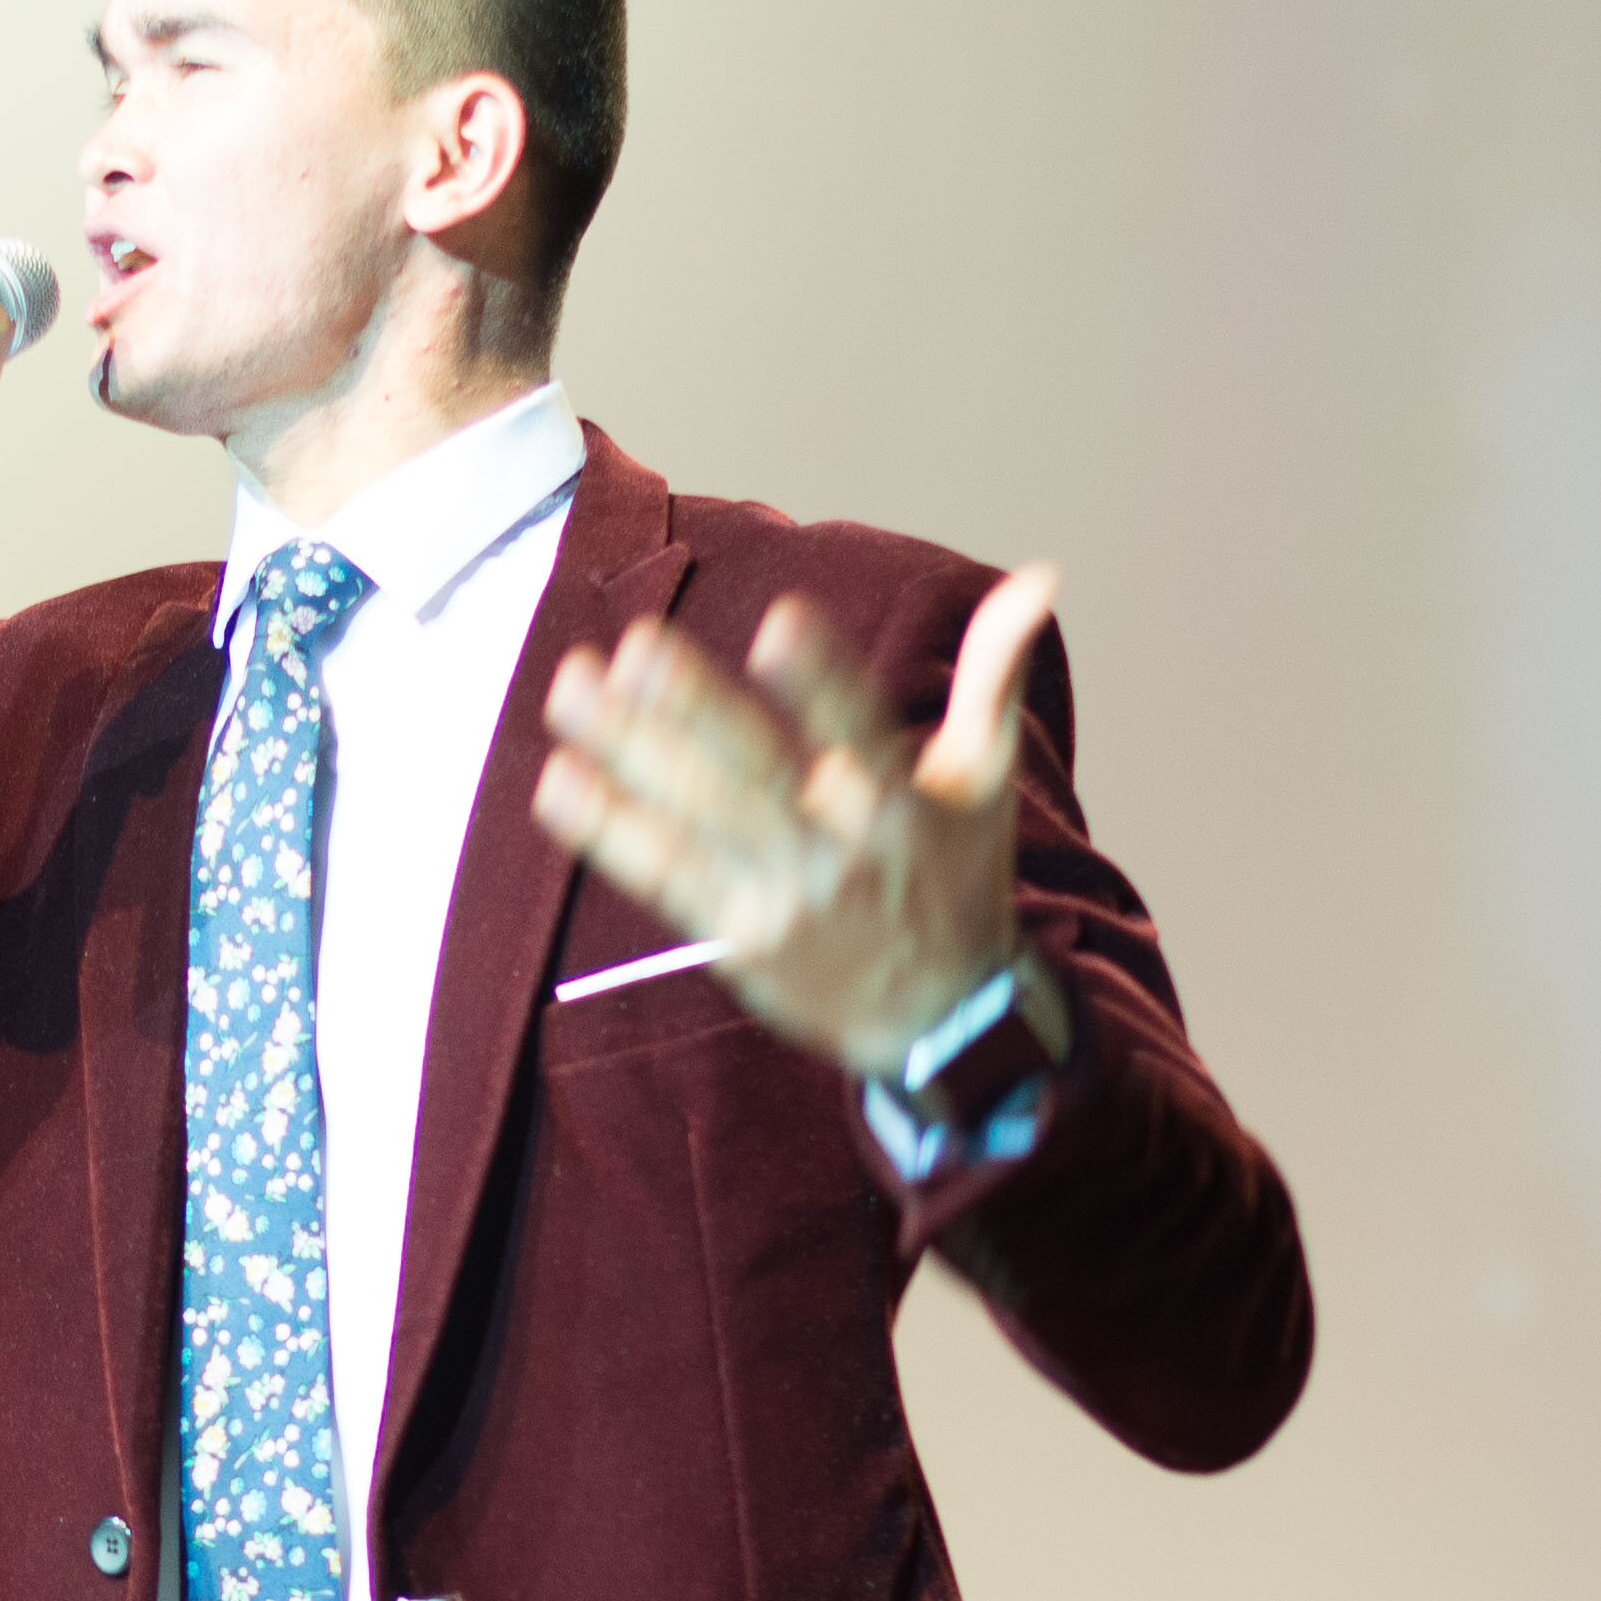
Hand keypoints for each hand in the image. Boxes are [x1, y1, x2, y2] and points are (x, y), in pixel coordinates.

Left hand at [533, 566, 1059, 1073]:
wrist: (945, 1023)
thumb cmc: (958, 875)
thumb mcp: (987, 779)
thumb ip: (994, 676)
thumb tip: (1040, 577)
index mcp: (902, 802)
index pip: (858, 729)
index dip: (821, 679)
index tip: (781, 620)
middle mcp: (842, 851)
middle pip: (758, 771)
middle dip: (694, 708)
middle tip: (636, 644)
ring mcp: (787, 898)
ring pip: (698, 817)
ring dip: (628, 751)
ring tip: (571, 687)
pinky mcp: (742, 938)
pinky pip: (666, 879)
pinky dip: (611, 830)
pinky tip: (559, 780)